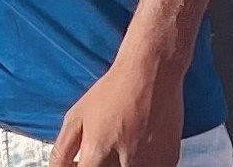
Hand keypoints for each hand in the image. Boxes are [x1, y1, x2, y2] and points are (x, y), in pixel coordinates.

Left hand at [49, 54, 184, 166]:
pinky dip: (140, 163)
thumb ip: (63, 150)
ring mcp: (151, 163)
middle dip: (101, 165)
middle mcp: (127, 161)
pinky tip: (136, 148)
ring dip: (121, 165)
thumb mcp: (76, 117)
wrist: (151, 75)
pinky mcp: (169, 161)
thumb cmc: (112, 92)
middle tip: (99, 153)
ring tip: (118, 147)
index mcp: (98, 149)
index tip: (81, 164)